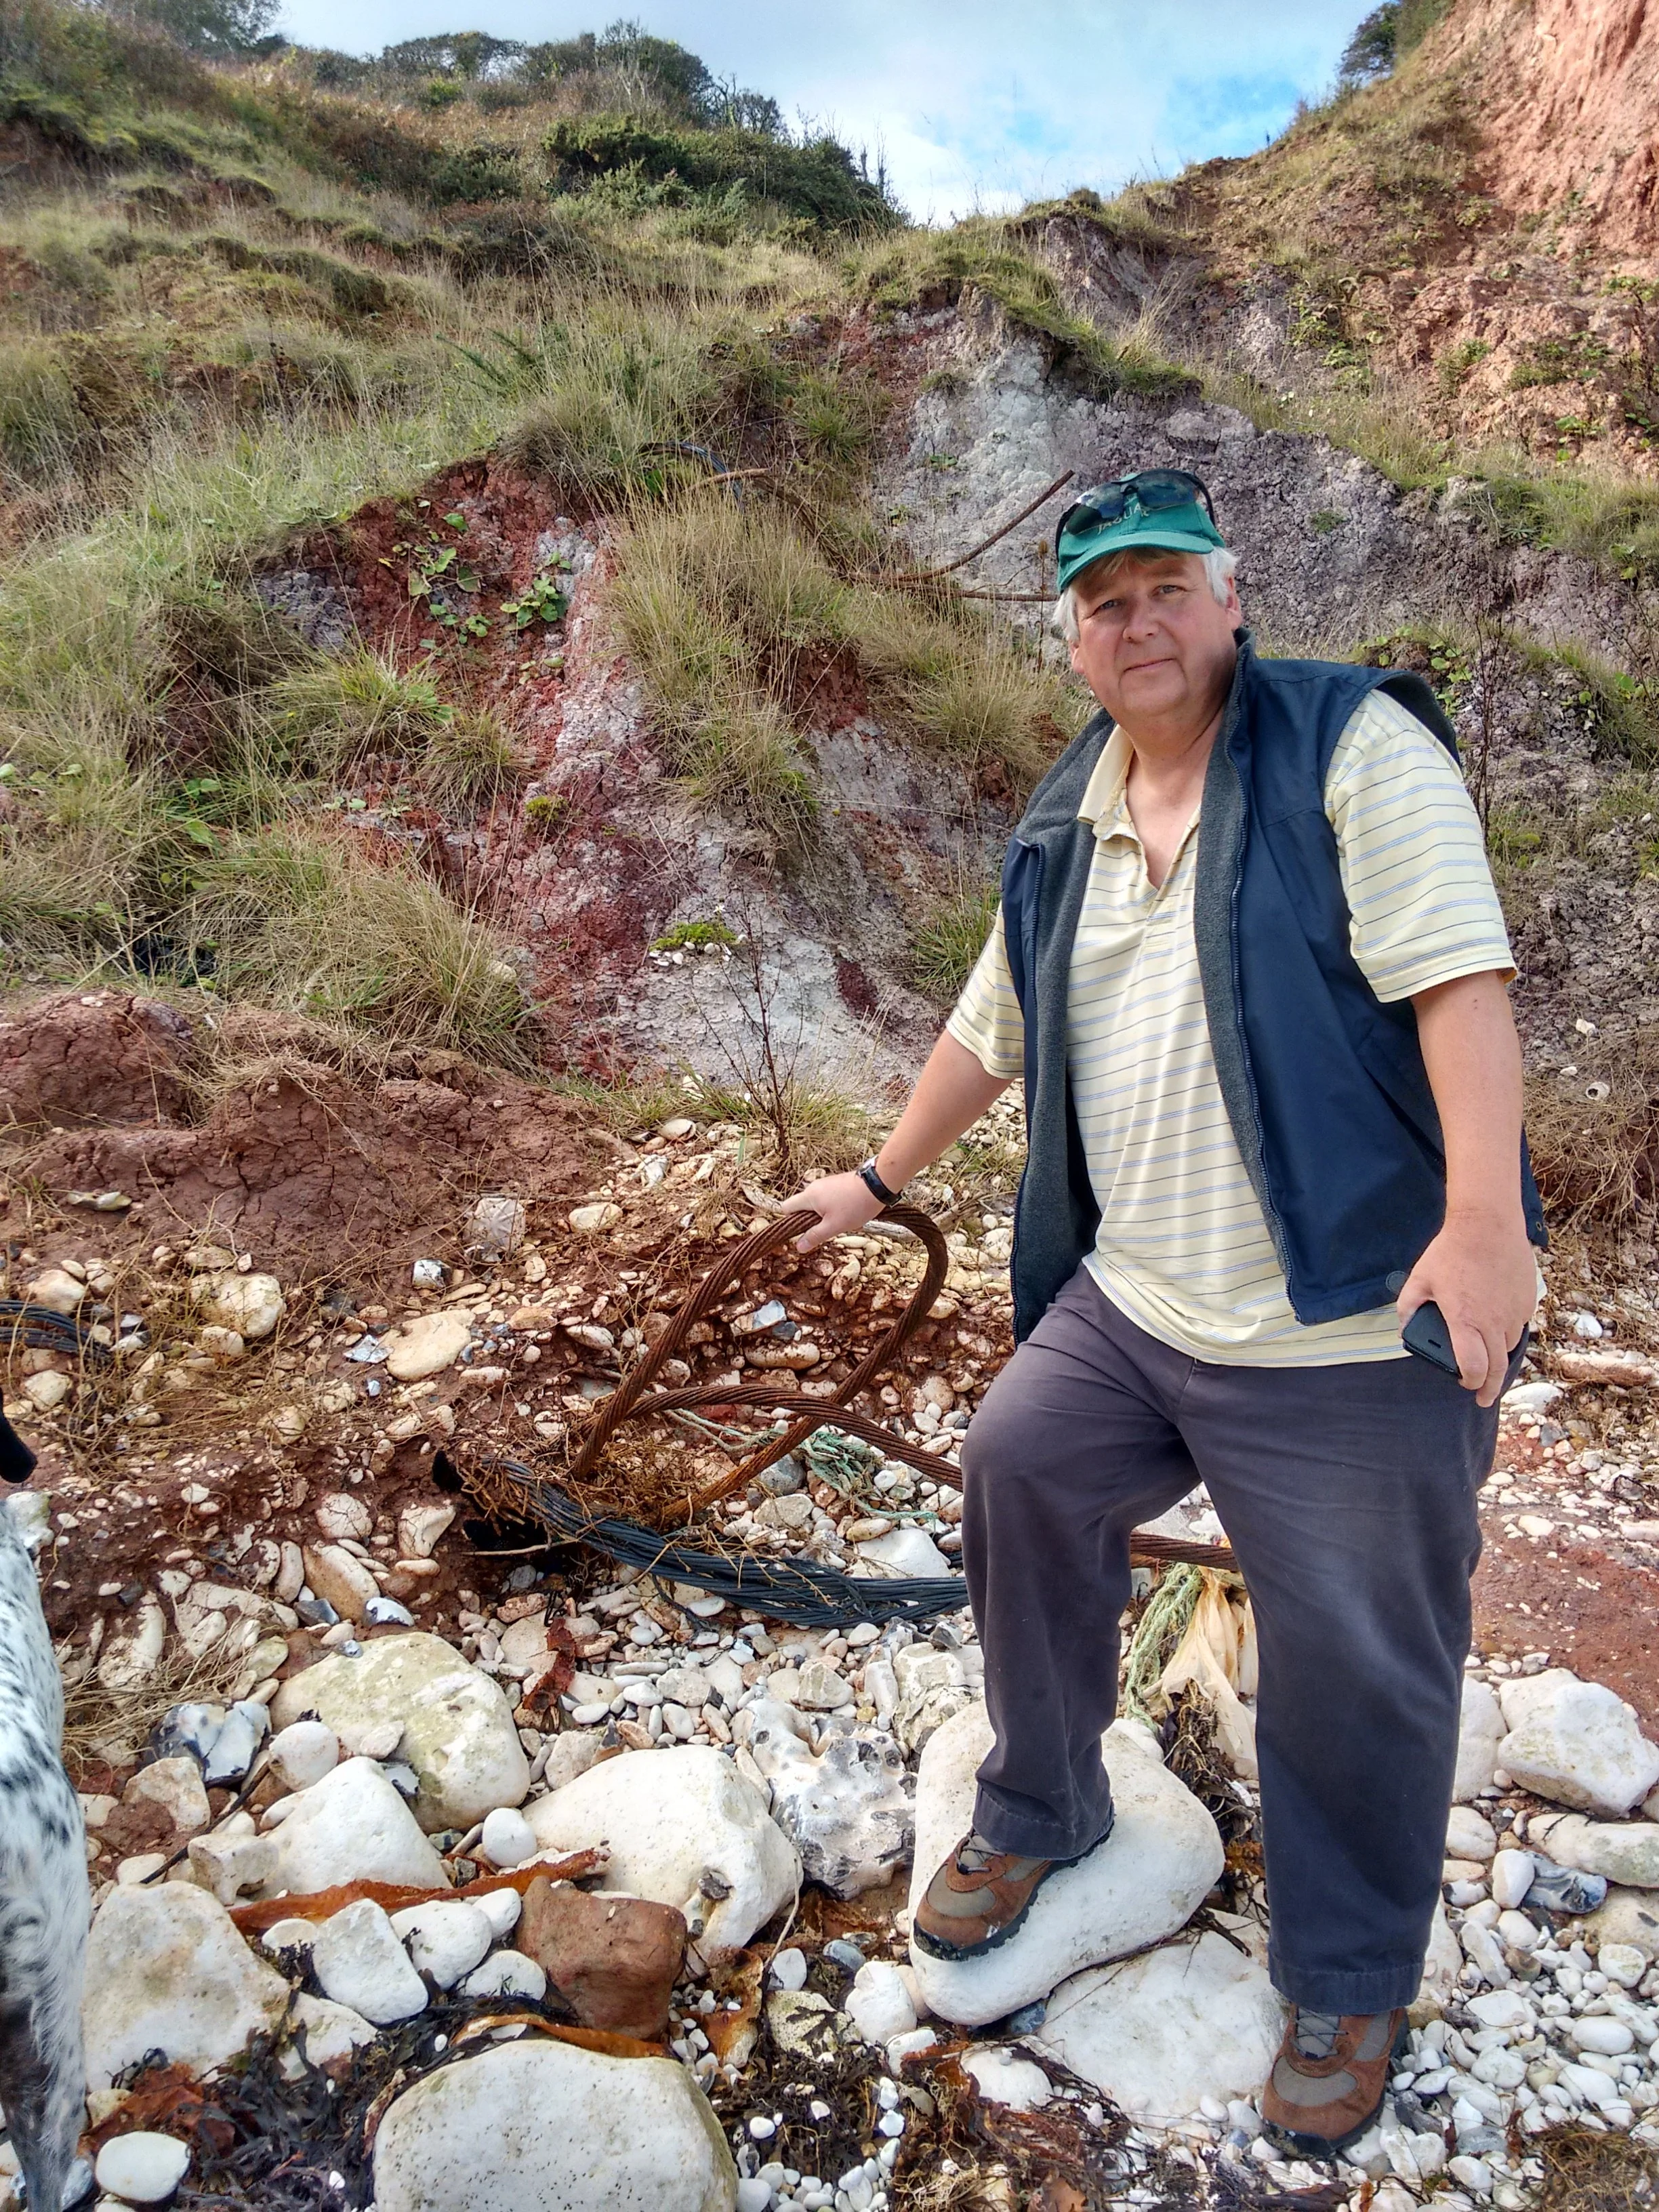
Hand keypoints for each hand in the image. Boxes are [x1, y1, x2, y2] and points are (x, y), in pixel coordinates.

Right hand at [787, 1170, 883, 1253]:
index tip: (799, 1233)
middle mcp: (815, 1187)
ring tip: (841, 1222)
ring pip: (817, 1204)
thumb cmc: (855, 1205)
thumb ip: (814, 1236)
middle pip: (802, 1207)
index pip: (786, 1208)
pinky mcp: (837, 1184)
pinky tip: (849, 1214)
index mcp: (809, 1196)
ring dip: (825, 1216)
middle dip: (811, 1221)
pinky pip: (828, 1199)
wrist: (878, 1184)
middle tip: (825, 1230)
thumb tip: (799, 1247)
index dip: (789, 1221)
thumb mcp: (834, 1226)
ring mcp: (826, 1184)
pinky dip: (834, 1208)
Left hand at [1397, 1210, 1537, 1407]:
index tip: (1465, 1384)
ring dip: (1498, 1358)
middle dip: (1489, 1388)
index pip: (1474, 1368)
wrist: (1488, 1224)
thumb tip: (1404, 1329)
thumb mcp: (1419, 1279)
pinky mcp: (1527, 1301)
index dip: (1470, 1383)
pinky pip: (1518, 1326)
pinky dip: (1507, 1332)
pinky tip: (1496, 1326)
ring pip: (1508, 1347)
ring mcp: (1514, 1312)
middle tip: (1484, 1397)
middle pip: (1497, 1369)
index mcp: (1465, 1321)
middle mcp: (1494, 1322)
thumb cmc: (1451, 1251)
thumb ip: (1408, 1307)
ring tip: (1487, 1359)